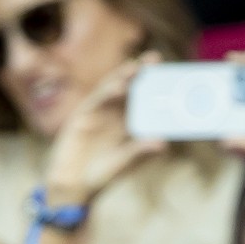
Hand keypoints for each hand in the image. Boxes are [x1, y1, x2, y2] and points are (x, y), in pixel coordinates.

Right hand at [43, 53, 168, 208]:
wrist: (74, 185)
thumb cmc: (103, 174)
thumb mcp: (124, 164)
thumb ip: (139, 153)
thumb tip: (163, 144)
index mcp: (131, 123)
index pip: (145, 99)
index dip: (155, 85)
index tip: (170, 73)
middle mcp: (117, 114)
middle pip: (130, 88)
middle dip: (141, 72)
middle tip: (155, 58)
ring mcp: (100, 113)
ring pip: (112, 90)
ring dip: (124, 78)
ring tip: (136, 68)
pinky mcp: (83, 116)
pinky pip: (96, 101)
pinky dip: (107, 94)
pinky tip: (118, 87)